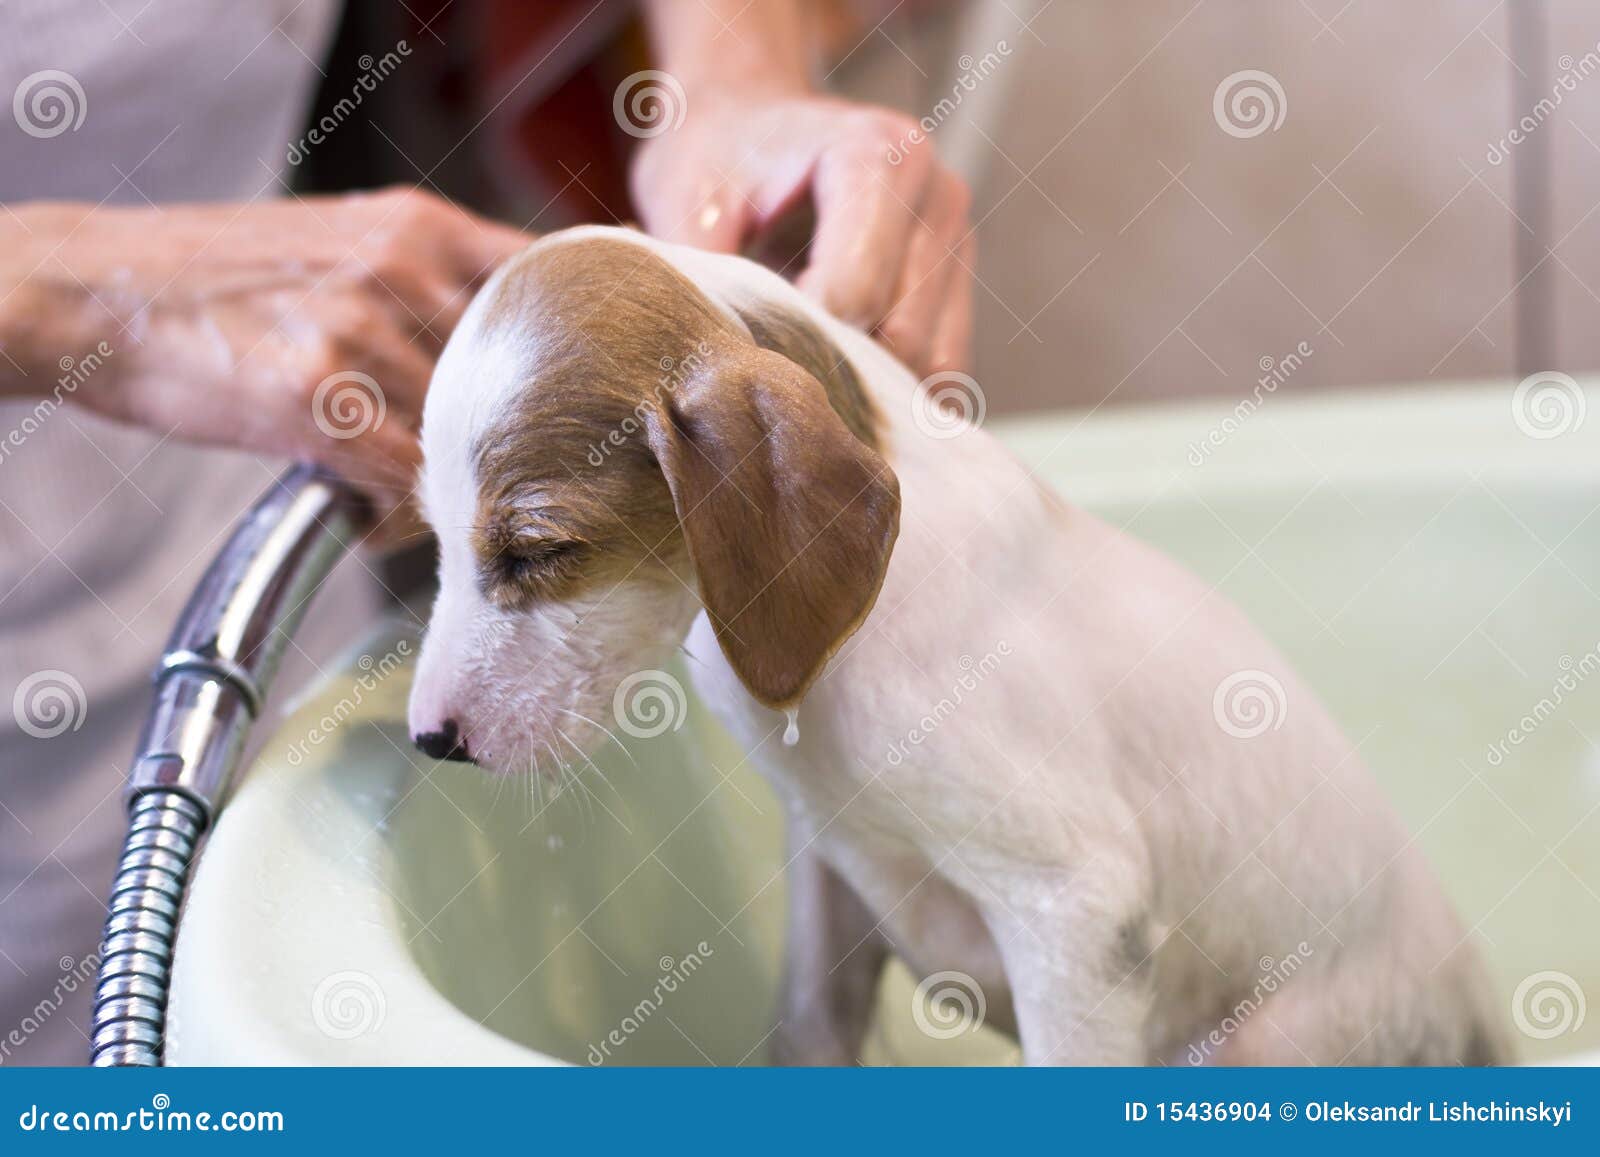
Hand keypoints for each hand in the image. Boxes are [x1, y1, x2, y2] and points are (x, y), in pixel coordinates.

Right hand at [1, 188, 526, 541]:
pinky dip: (406, 513)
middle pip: (518, 375)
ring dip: (454, 481)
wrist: (99, 293)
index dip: (577, 351)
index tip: (589, 396)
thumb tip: (511, 361)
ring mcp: (365, 333)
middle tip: (500, 474)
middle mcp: (406, 271)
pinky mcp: (322, 399)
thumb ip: (430, 287)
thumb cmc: (221, 279)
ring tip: (422, 498)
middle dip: (512, 434)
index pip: (550, 286)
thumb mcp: (343, 244)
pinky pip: (410, 479)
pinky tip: (380, 517)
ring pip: (466, 434)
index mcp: (422, 227)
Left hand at [630, 92, 973, 378]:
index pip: (855, 293)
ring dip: (869, 388)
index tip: (750, 354)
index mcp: (876, 155)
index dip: (798, 343)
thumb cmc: (716, 157)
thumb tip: (717, 371)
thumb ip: (703, 278)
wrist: (749, 121)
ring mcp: (957, 239)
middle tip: (772, 382)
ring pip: (933, 362)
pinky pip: (946, 366)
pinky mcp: (958, 281)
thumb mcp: (687, 204)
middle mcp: (935, 193)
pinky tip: (841, 379)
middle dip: (836, 372)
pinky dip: (895, 389)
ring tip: (804, 377)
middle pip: (902, 335)